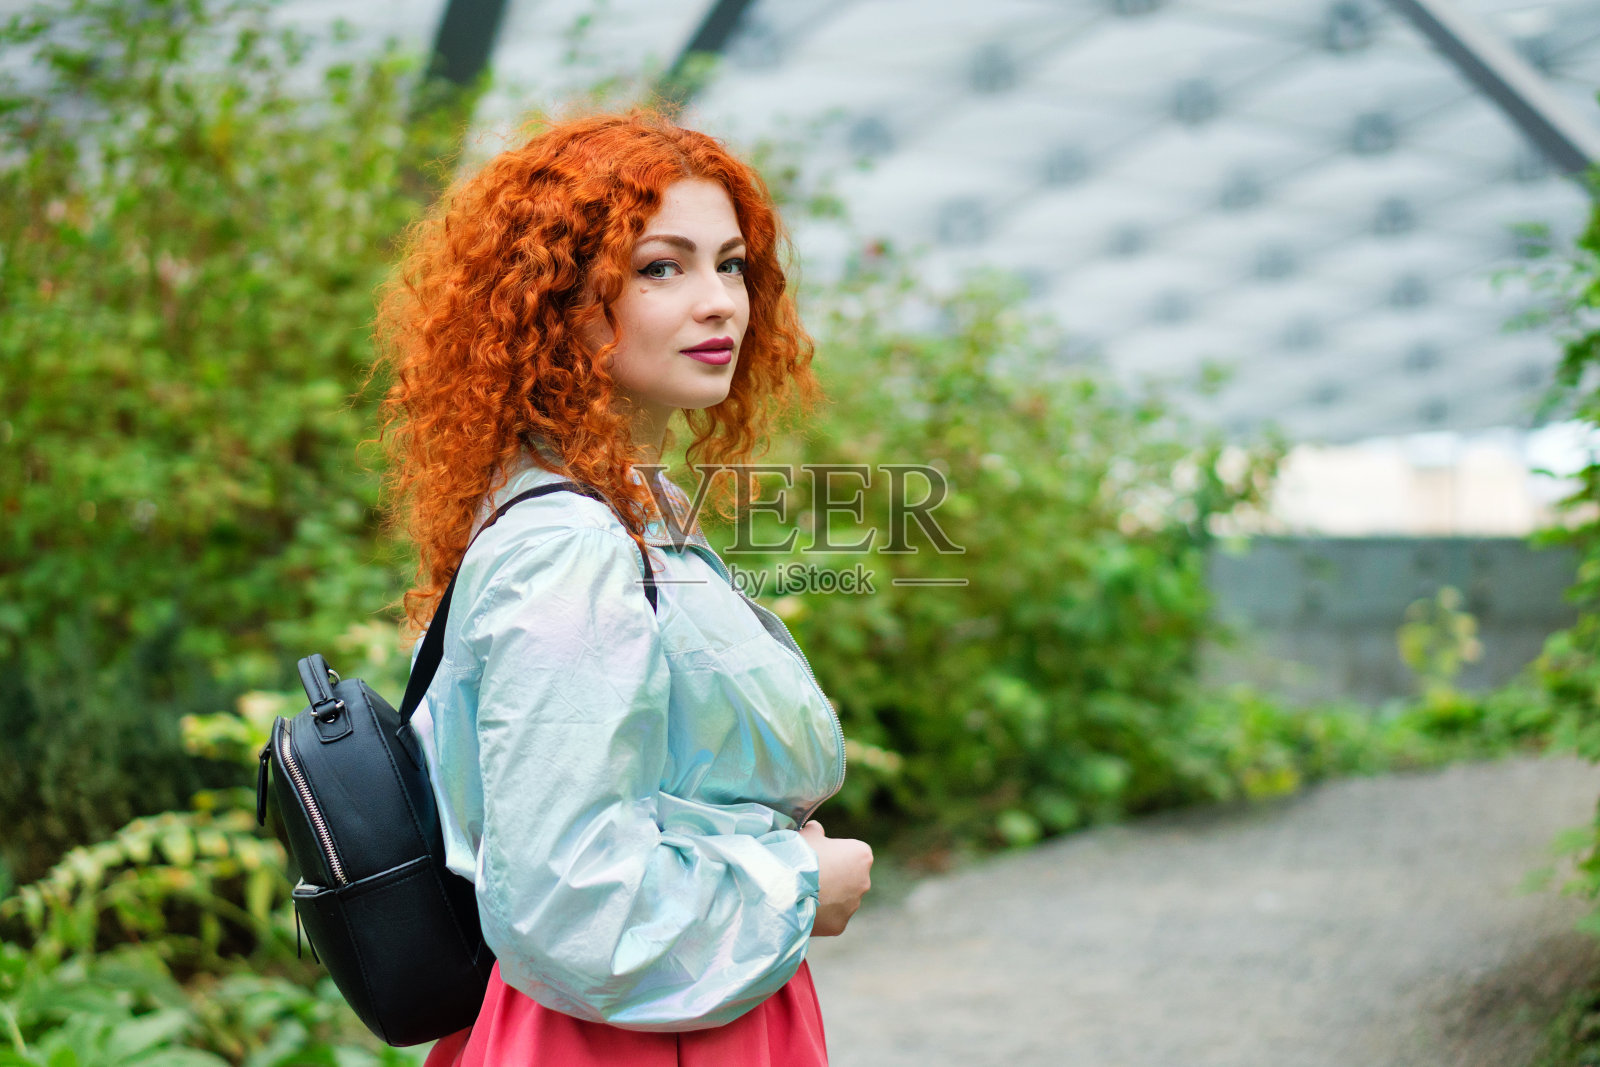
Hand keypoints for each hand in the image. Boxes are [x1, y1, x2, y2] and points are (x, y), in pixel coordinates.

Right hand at [799, 820, 872, 936]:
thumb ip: (816, 831)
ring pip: (841, 900)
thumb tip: (816, 830)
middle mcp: (864, 881)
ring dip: (828, 897)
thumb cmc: (799, 855)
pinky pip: (831, 917)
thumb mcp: (807, 834)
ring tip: (804, 893)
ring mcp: (853, 905)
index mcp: (862, 854)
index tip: (819, 855)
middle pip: (850, 878)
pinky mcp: (840, 925)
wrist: (786, 888)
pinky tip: (804, 907)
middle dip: (835, 877)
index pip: (852, 852)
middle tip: (810, 876)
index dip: (834, 853)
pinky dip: (820, 915)